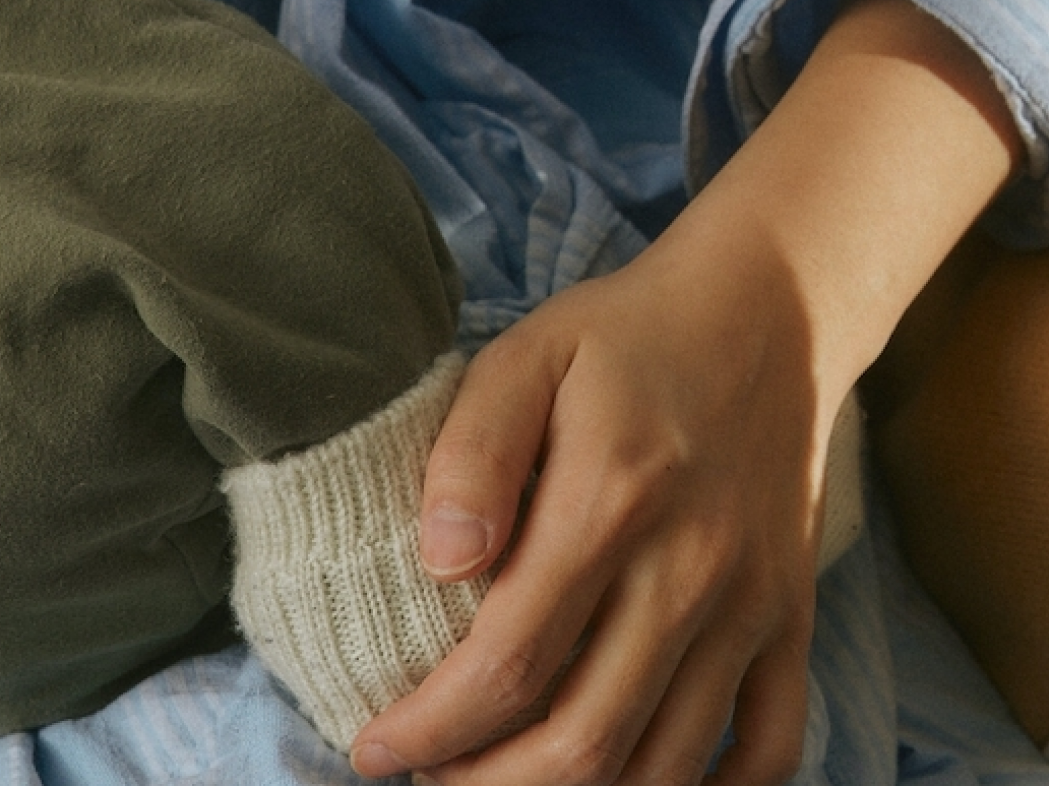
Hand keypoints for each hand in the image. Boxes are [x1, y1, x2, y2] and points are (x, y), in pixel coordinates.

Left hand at [348, 0, 1024, 779]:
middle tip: (426, 775)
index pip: (507, 664)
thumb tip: (440, 564)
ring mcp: (750, 606)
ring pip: (666, 763)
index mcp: (611, 506)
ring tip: (499, 780)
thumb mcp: (524, 359)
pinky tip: (632, 781)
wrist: (768, 311)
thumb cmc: (623, 338)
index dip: (430, 728)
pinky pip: (769, 743)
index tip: (374, 749)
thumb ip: (473, 457)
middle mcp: (689, 573)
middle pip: (585, 741)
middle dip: (486, 782)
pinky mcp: (790, 618)